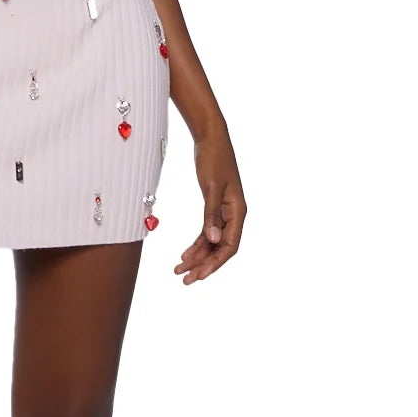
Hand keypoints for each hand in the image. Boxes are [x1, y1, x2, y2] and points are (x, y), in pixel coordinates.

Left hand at [175, 123, 245, 284]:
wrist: (210, 137)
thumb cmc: (213, 158)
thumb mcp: (212, 187)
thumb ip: (211, 214)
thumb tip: (213, 239)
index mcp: (238, 211)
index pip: (230, 246)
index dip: (215, 263)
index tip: (199, 275)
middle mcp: (234, 214)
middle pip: (220, 248)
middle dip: (203, 265)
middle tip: (185, 280)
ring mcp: (224, 211)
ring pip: (212, 242)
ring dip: (197, 257)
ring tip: (179, 270)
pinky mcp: (214, 206)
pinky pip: (207, 231)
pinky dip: (196, 243)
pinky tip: (184, 255)